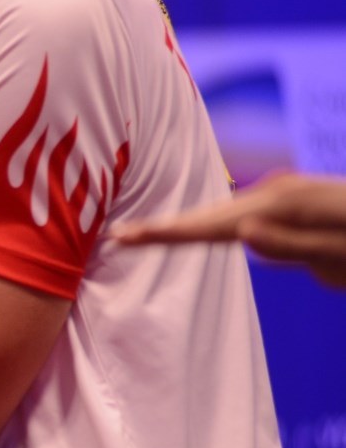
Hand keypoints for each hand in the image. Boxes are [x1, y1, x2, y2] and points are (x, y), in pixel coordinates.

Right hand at [111, 172, 345, 289]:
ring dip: (211, 234)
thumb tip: (240, 234)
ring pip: (235, 221)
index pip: (210, 227)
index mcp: (282, 206)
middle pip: (210, 217)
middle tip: (123, 235)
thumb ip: (293, 246)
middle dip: (170, 227)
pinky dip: (239, 233)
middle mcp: (277, 193)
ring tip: (172, 241)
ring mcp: (285, 194)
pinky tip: (268, 248)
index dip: (165, 234)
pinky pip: (258, 223)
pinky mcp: (295, 203)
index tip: (124, 237)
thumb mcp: (343, 254)